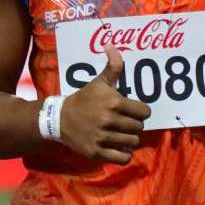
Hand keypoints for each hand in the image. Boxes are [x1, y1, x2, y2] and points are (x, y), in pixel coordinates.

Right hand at [59, 45, 150, 164]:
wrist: (59, 119)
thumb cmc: (84, 99)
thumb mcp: (99, 82)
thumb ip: (113, 66)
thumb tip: (112, 45)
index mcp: (114, 103)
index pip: (145, 112)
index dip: (141, 111)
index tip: (132, 111)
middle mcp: (110, 121)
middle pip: (139, 127)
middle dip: (134, 125)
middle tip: (124, 123)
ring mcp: (103, 138)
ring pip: (133, 142)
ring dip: (130, 139)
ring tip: (121, 134)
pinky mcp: (97, 152)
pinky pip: (122, 158)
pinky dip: (124, 154)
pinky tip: (118, 147)